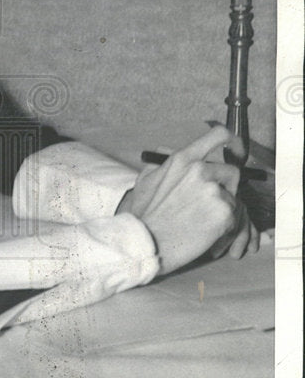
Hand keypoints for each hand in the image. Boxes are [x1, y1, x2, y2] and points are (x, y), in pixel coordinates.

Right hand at [118, 127, 258, 273]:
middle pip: (232, 171)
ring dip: (222, 208)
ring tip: (201, 221)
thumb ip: (163, 163)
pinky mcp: (224, 214)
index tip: (234, 150)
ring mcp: (214, 192)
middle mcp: (201, 171)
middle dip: (225, 186)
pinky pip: (234, 217)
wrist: (145, 242)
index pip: (218, 135)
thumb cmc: (143, 214)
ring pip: (233, 197)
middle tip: (209, 203)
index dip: (232, 142)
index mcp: (183, 159)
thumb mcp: (146, 179)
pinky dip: (224, 225)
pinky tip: (205, 231)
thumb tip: (168, 151)